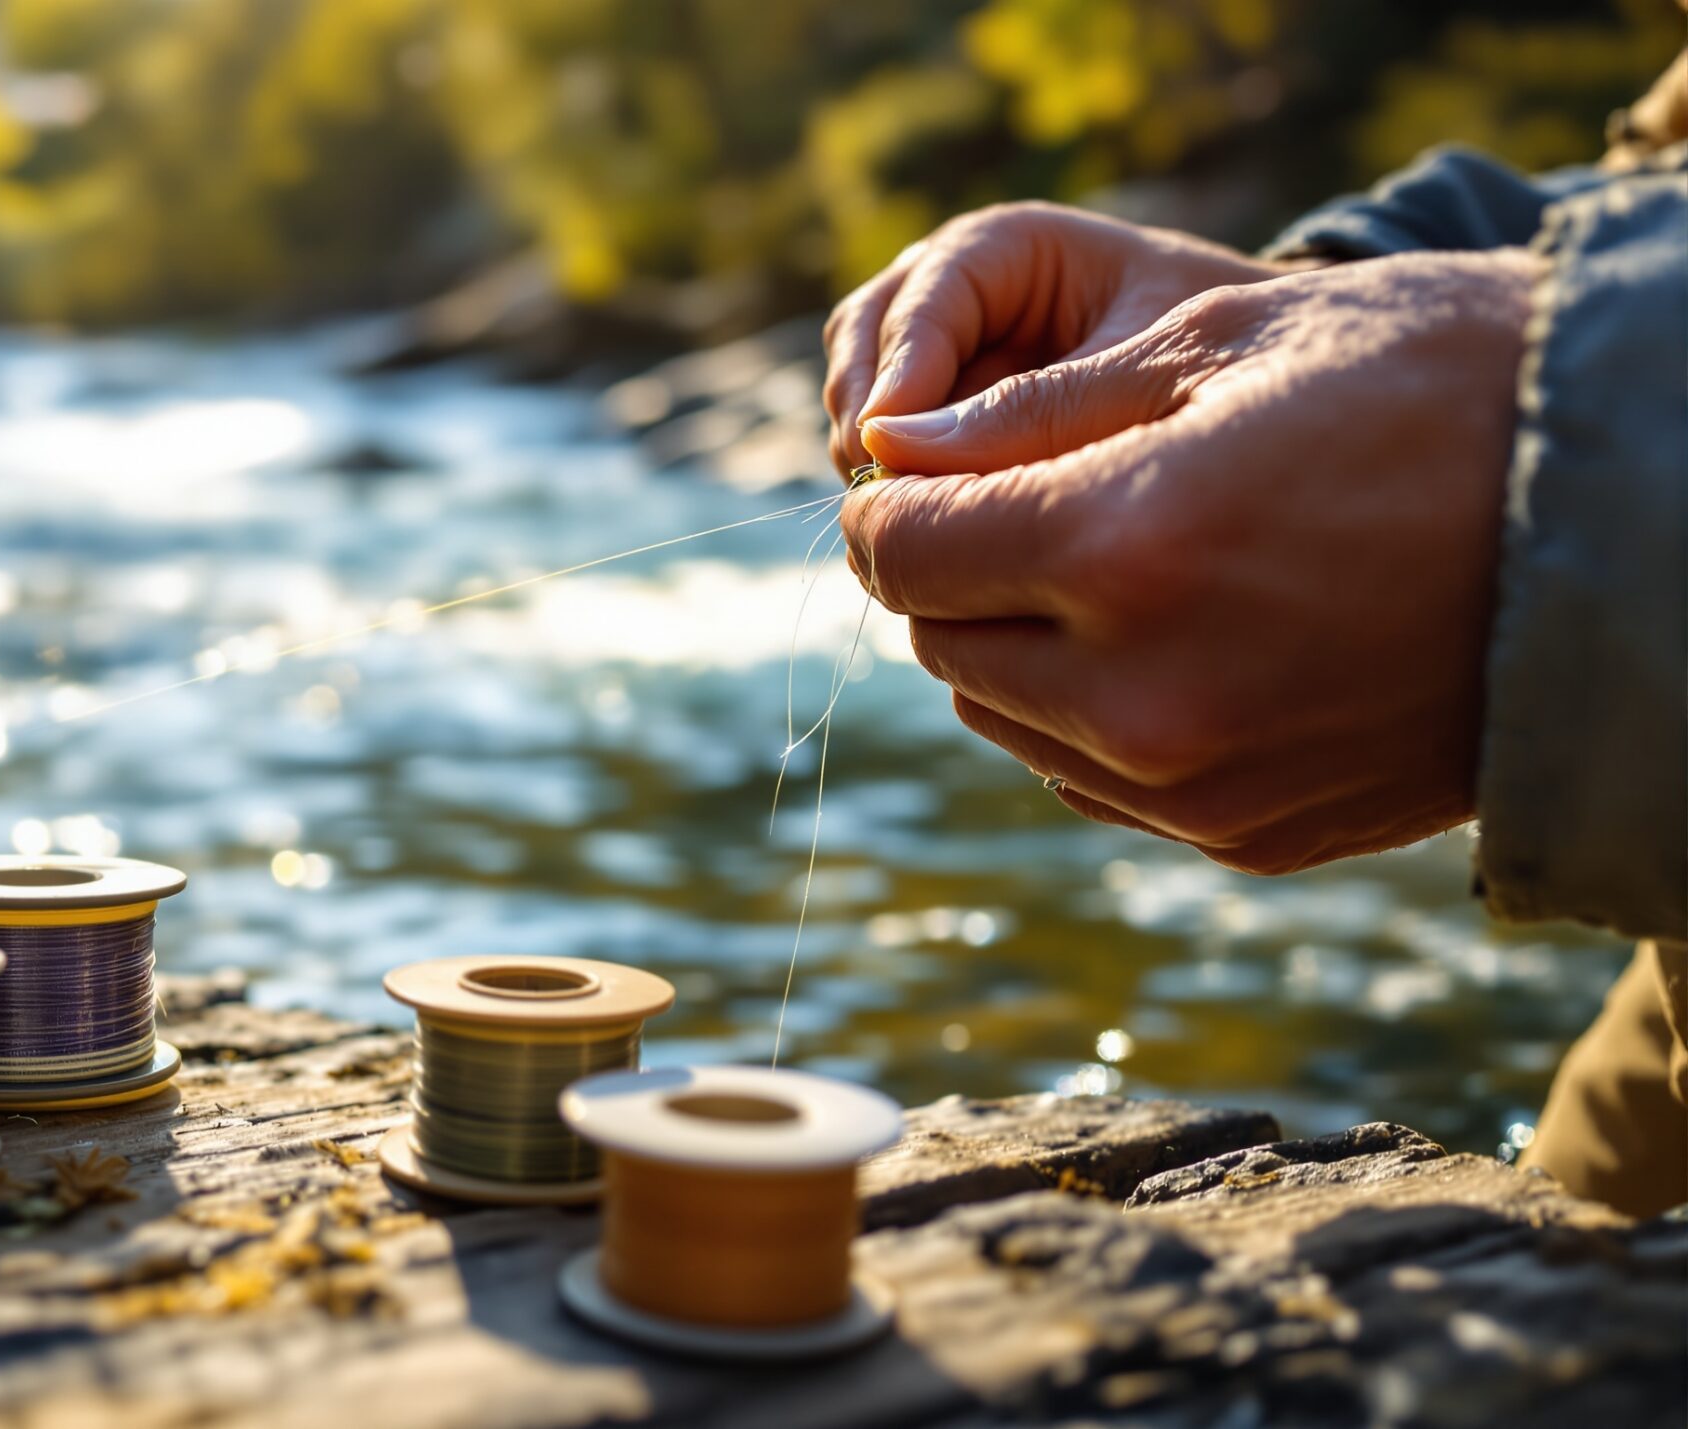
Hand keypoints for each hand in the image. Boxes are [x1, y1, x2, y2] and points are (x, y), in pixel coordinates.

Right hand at [822, 202, 1309, 472]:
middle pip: (862, 338)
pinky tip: (929, 525)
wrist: (1238, 385)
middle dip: (868, 415)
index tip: (890, 445)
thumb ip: (1037, 409)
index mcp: (1007, 247)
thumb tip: (919, 468)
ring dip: (871, 452)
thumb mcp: (1136, 371)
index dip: (901, 372)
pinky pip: (881, 442)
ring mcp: (932, 347)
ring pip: (855, 391)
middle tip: (889, 489)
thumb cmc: (1207, 355)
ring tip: (912, 513)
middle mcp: (951, 286)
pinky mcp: (930, 409)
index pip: (923, 299)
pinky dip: (894, 480)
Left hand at [838, 250, 1540, 873]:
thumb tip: (888, 454)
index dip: (892, 501)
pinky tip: (1177, 638)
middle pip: (940, 640)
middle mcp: (1144, 697)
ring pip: (1005, 718)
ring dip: (1018, 644)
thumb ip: (1028, 417)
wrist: (1639, 526)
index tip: (918, 469)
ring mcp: (1197, 787)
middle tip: (1027, 500)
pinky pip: (1092, 779)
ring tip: (1118, 563)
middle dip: (955, 567)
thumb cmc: (1441, 388)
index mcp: (1125, 554)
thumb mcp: (1222, 349)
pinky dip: (1092, 713)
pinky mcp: (1247, 837)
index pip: (901, 550)